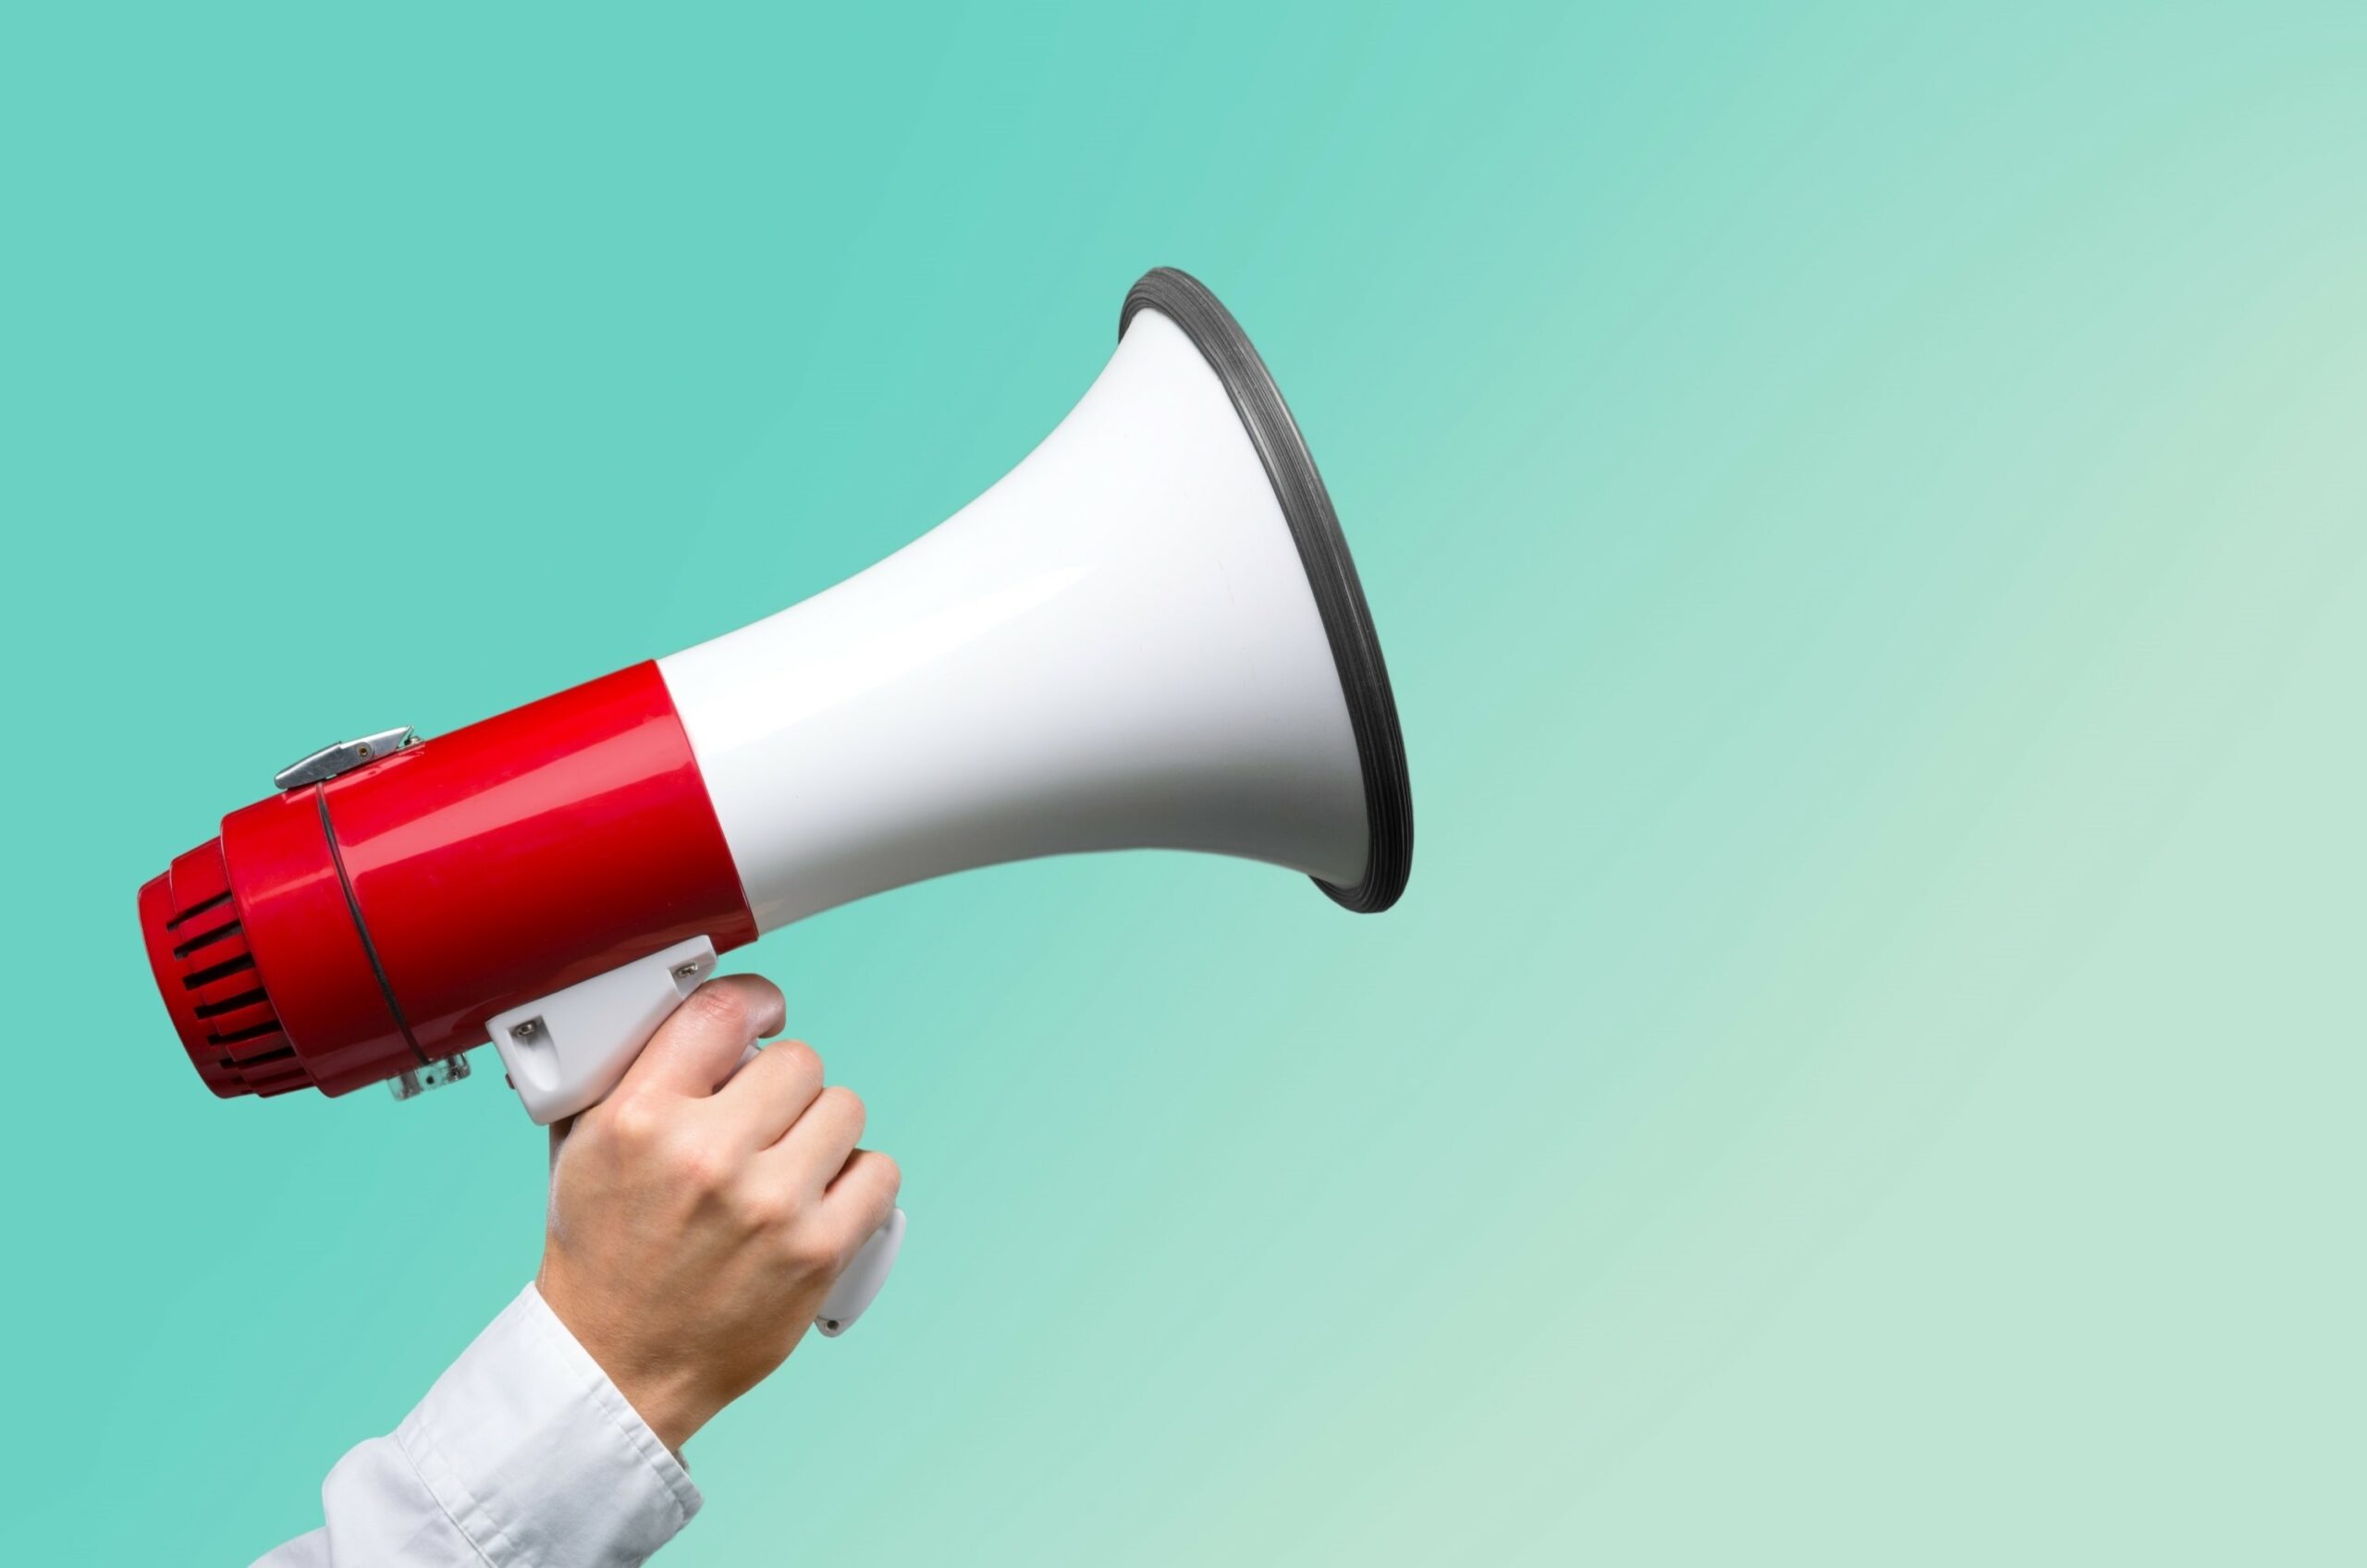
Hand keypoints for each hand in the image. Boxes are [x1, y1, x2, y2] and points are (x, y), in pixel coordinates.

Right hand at [535, 974, 899, 1450]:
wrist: (616, 1364)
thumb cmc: (604, 1254)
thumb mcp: (587, 1148)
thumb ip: (645, 1075)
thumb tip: (715, 1021)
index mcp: (642, 1119)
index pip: (721, 1010)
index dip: (755, 1002)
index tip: (765, 1015)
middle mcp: (707, 1155)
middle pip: (798, 1061)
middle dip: (784, 1087)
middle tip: (764, 1122)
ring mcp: (768, 1206)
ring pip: (845, 1108)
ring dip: (824, 1132)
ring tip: (791, 1163)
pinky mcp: (816, 1252)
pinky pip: (879, 1174)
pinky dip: (860, 1184)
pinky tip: (824, 1198)